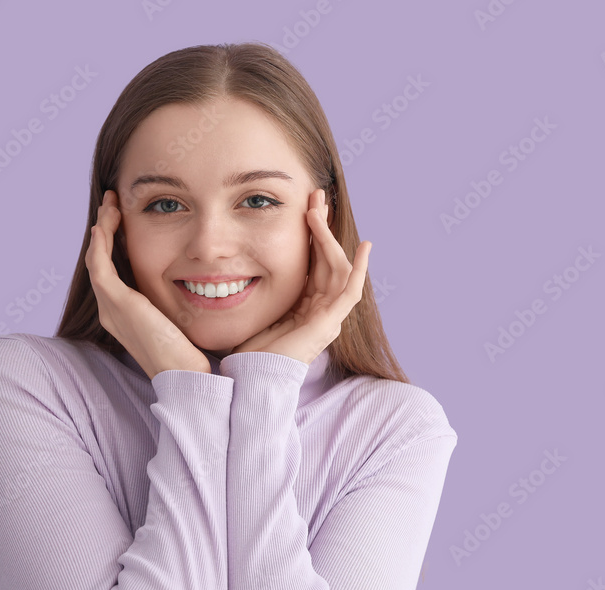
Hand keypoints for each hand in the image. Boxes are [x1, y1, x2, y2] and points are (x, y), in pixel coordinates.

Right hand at [85, 190, 209, 378]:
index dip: (114, 245)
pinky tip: (108, 223)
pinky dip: (101, 242)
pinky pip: (100, 265)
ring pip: (96, 259)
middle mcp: (111, 311)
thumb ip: (176, 303)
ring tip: (110, 206)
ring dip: (101, 230)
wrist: (186, 377)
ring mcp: (112, 308)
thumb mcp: (179, 322)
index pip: (112, 272)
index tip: (124, 222)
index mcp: (124, 316)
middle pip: (99, 262)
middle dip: (104, 231)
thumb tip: (199, 285)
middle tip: (112, 205)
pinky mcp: (119, 304)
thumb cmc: (190, 355)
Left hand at [231, 188, 370, 364]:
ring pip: (337, 268)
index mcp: (306, 304)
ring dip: (329, 237)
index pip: (315, 261)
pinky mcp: (328, 323)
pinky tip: (365, 248)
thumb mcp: (256, 308)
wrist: (253, 378)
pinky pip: (350, 292)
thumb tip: (239, 264)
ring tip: (319, 211)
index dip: (314, 233)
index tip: (307, 205)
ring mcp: (328, 316)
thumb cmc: (251, 350)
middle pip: (328, 259)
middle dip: (323, 226)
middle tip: (316, 196)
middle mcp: (322, 308)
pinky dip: (359, 270)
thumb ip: (261, 288)